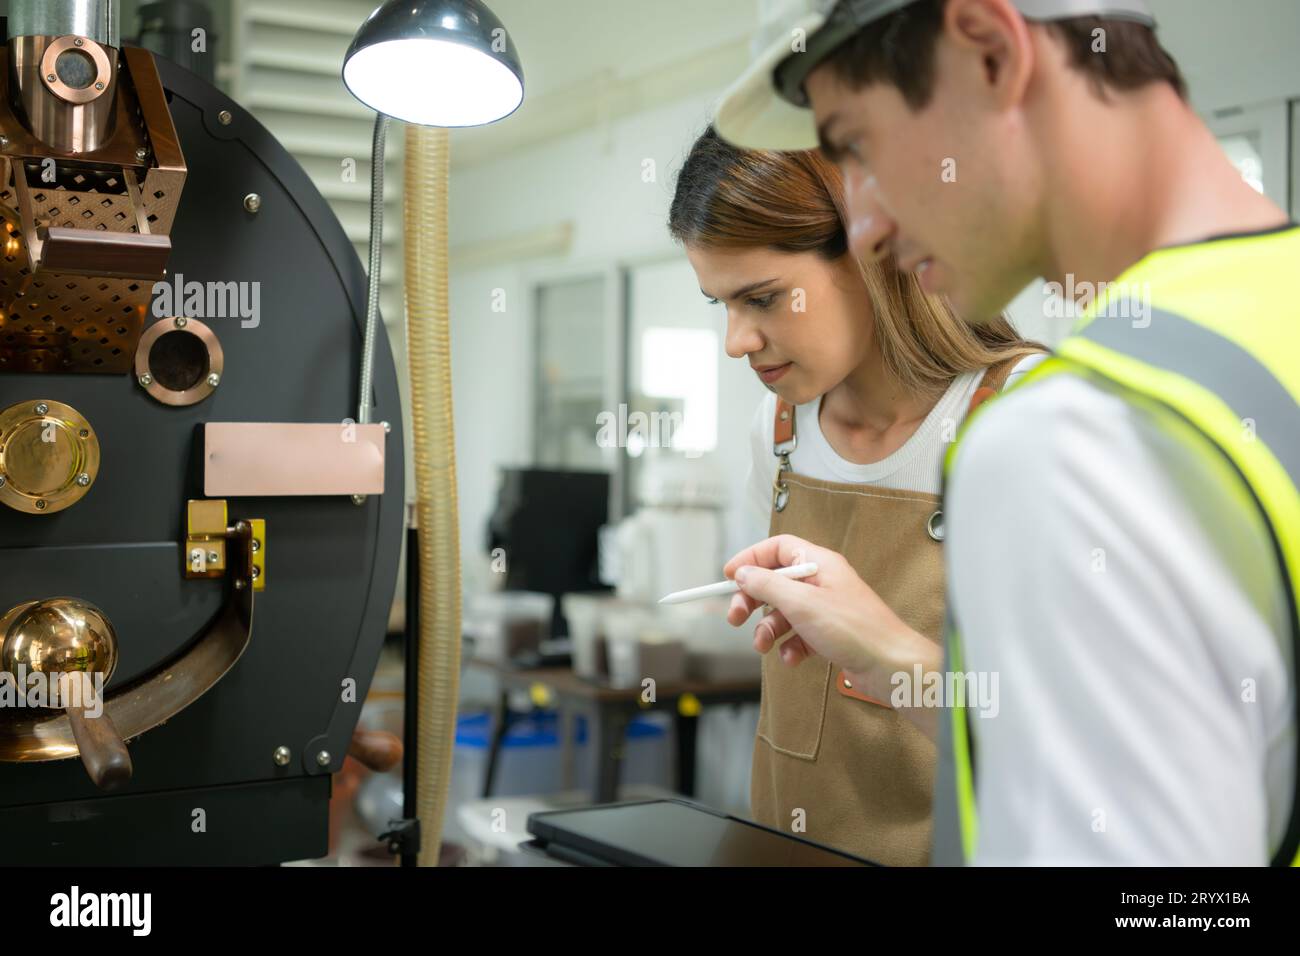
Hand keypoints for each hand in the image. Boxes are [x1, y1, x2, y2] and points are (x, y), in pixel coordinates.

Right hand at [723, 535, 941, 717]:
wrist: (890, 666)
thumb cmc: (856, 630)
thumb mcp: (802, 604)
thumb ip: (768, 586)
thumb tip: (743, 573)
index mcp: (819, 563)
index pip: (777, 548)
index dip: (751, 559)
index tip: (730, 576)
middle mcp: (822, 582)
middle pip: (775, 581)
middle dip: (753, 600)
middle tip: (736, 617)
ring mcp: (826, 608)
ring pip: (783, 612)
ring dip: (768, 629)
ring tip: (763, 645)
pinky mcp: (829, 633)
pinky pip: (797, 634)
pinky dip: (789, 646)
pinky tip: (791, 657)